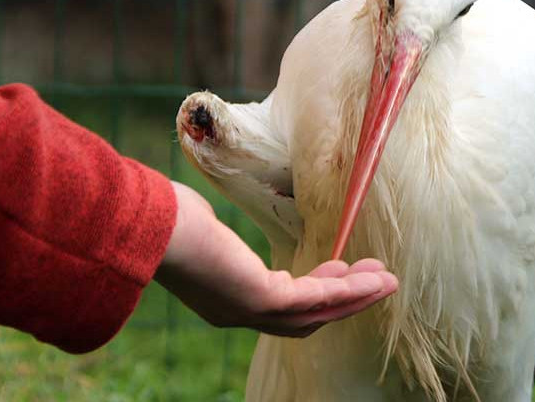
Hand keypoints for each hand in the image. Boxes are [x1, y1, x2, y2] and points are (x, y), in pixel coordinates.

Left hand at [153, 182, 397, 337]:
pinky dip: (349, 292)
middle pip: (304, 319)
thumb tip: (195, 215)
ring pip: (316, 313)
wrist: (146, 226)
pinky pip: (316, 299)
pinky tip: (373, 278)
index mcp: (225, 295)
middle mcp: (239, 311)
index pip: (279, 304)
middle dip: (344, 300)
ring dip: (356, 299)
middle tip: (376, 280)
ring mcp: (250, 309)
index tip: (340, 270)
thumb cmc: (162, 219)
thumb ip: (205, 232)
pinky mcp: (262, 298)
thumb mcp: (193, 227)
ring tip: (388, 282)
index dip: (315, 292)